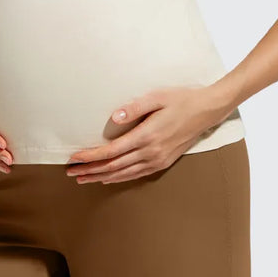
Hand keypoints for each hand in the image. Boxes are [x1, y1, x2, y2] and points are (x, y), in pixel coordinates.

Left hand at [66, 86, 229, 182]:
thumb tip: (113, 118)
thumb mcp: (157, 97)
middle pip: (113, 166)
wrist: (207, 111)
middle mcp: (151, 152)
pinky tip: (107, 179)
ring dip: (101, 177)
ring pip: (123, 174)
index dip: (90, 156)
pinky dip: (118, 178)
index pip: (111, 151)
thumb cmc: (181, 99)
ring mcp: (157, 160)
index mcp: (147, 136)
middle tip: (70, 172)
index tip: (74, 158)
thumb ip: (134, 107)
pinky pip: (135, 175)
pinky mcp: (162, 162)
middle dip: (90, 170)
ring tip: (82, 179)